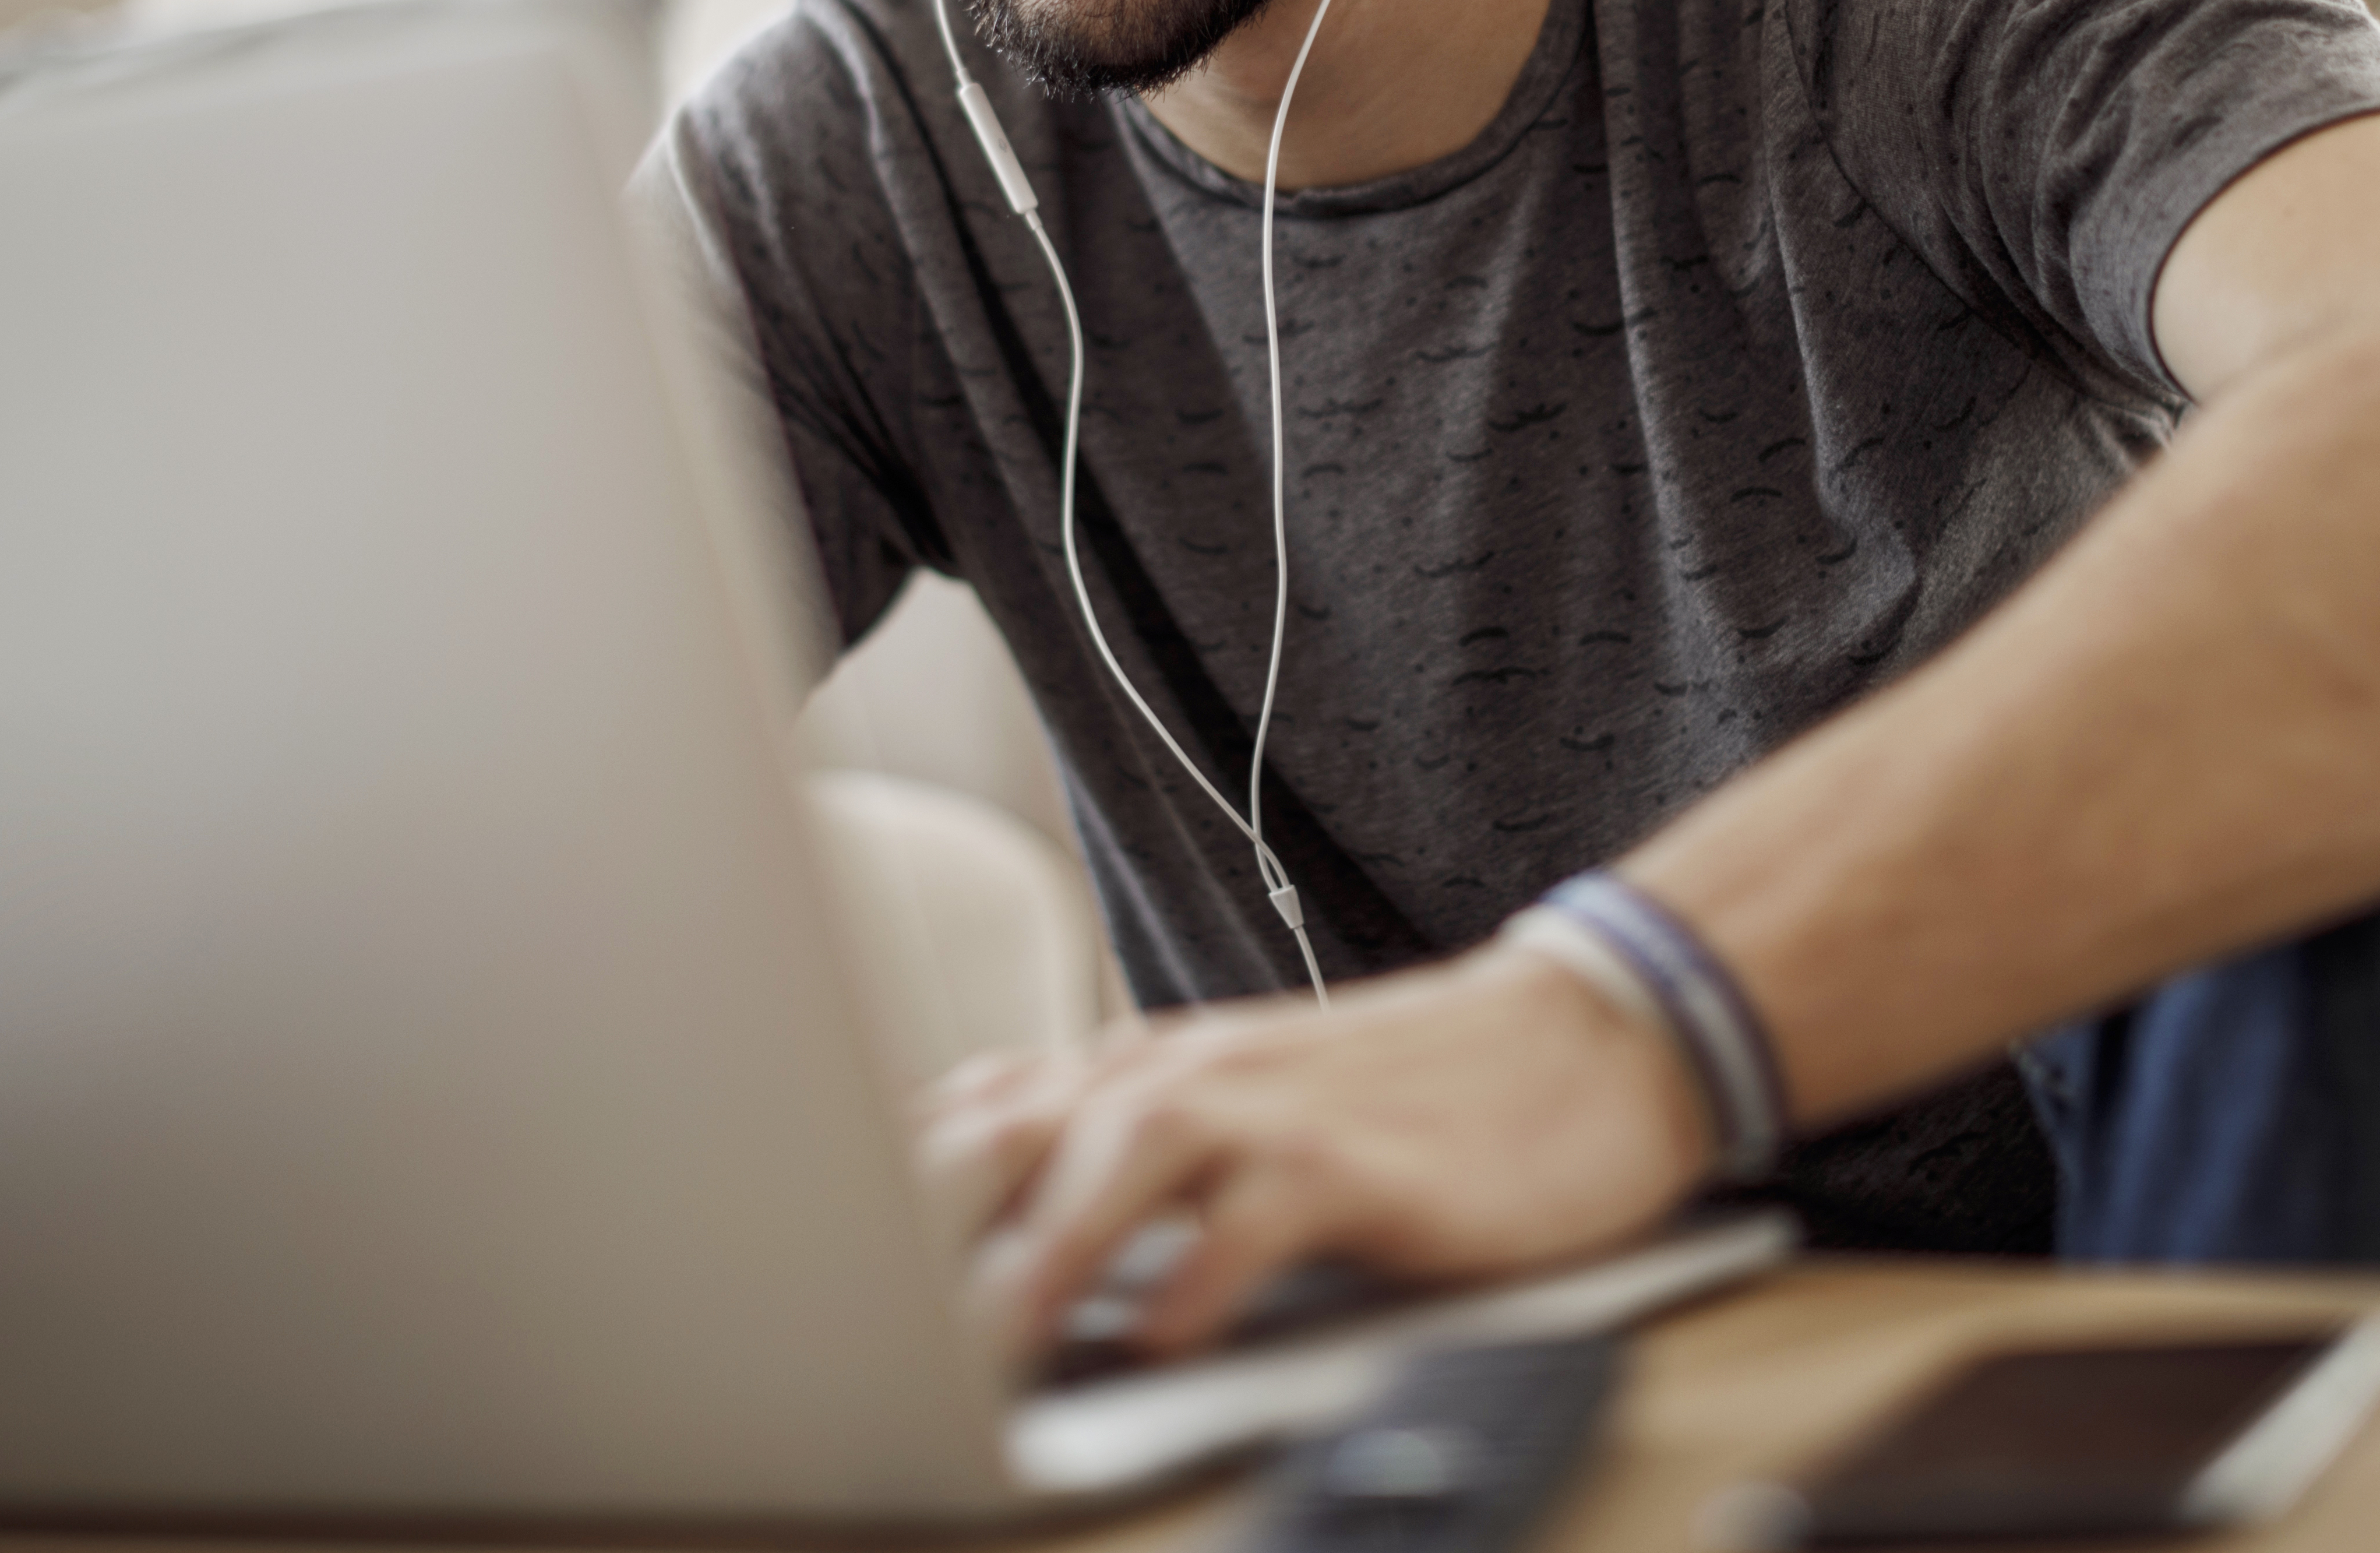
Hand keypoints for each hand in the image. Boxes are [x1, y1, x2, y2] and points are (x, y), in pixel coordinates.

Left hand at [917, 941, 1709, 1361]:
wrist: (1584, 1041)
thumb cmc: (1403, 1101)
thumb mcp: (1238, 1121)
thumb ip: (1115, 1165)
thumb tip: (988, 1248)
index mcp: (1141, 1072)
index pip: (972, 1115)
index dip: (874, 1189)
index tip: (795, 1264)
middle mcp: (1186, 1074)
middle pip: (1015, 1123)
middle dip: (924, 1215)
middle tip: (847, 1308)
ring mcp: (1275, 1107)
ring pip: (1124, 1152)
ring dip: (1049, 1245)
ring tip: (990, 1338)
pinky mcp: (1360, 1161)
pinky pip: (1260, 1214)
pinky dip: (1203, 1276)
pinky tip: (1166, 1335)